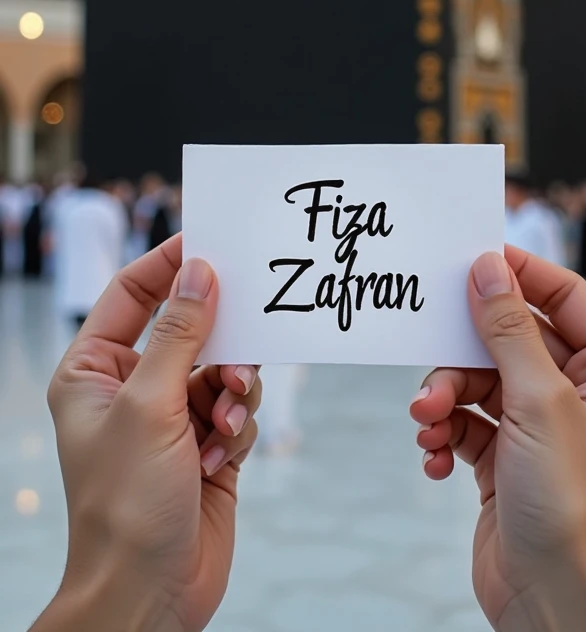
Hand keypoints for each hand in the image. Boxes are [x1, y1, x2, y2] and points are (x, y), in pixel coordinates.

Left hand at [35, 234, 260, 631]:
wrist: (150, 592)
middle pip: (189, 330)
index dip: (168, 265)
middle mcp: (132, 388)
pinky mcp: (205, 445)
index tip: (209, 242)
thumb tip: (200, 272)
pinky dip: (236, 428)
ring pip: (222, 368)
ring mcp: (170, 417)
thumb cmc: (125, 503)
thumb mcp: (150, 405)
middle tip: (240, 348)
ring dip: (231, 393)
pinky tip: (220, 459)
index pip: (132, 294)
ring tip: (222, 426)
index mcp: (95, 371)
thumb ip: (181, 333)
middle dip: (218, 344)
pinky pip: (236, 409)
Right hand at [410, 247, 585, 631]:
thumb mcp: (539, 402)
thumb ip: (509, 329)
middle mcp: (583, 395)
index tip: (472, 258)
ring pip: (480, 381)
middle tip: (431, 356)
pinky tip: (436, 457)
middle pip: (512, 340)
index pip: (566, 298)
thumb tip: (487, 268)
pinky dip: (446, 434)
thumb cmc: (572, 508)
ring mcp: (543, 427)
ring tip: (428, 423)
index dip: (520, 274)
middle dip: (465, 354)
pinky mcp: (507, 459)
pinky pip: (467, 422)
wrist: (552, 606)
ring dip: (446, 398)